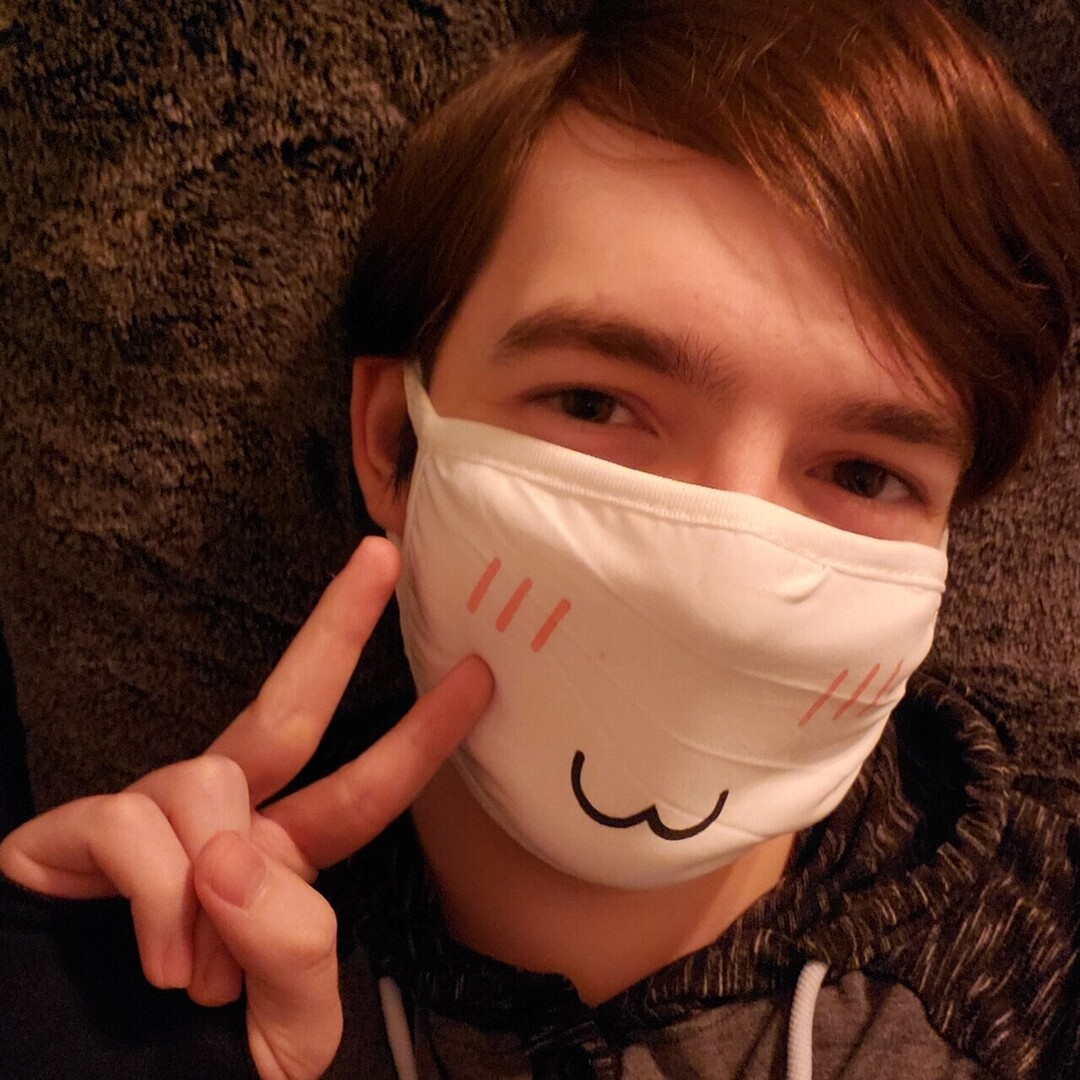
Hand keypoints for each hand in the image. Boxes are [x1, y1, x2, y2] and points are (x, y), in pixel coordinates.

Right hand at [0, 536, 493, 1079]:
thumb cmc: (198, 1061)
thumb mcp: (285, 1028)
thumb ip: (294, 949)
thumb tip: (238, 858)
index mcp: (285, 860)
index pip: (367, 789)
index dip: (424, 738)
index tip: (479, 677)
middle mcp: (226, 823)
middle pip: (290, 706)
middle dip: (337, 626)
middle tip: (382, 555)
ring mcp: (155, 822)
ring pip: (204, 781)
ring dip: (207, 883)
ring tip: (194, 971)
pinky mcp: (75, 835)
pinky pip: (130, 827)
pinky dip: (155, 900)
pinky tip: (156, 956)